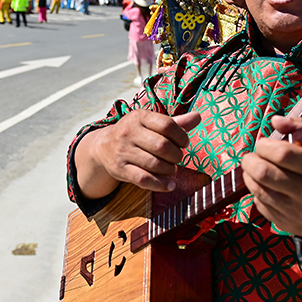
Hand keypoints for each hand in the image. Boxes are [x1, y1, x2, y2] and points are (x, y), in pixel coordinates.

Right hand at [75, 110, 200, 198]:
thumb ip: (175, 122)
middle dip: (176, 155)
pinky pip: (144, 179)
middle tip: (177, 158)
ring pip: (155, 164)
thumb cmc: (135, 134)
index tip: (184, 143)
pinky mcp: (120, 169)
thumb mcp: (151, 123)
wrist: (104, 147)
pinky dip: (160, 185)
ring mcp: (123, 151)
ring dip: (169, 170)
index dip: (181, 136)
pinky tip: (169, 185)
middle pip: (162, 146)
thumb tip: (197, 117)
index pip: (167, 125)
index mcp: (139, 116)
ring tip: (171, 169)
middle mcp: (129, 132)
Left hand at [241, 115, 301, 243]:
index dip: (264, 146)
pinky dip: (257, 192)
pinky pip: (259, 204)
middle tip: (252, 156)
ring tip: (255, 168)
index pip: (282, 154)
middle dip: (250, 160)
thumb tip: (275, 121)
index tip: (263, 143)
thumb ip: (299, 128)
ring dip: (249, 175)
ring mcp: (297, 212)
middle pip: (264, 173)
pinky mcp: (286, 224)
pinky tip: (265, 186)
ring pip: (257, 189)